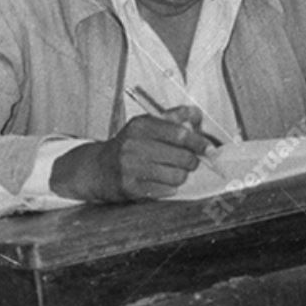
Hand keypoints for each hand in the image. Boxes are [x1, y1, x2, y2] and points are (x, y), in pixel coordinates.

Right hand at [50, 107, 215, 201]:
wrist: (98, 168)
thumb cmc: (129, 145)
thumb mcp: (147, 124)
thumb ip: (173, 117)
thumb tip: (196, 114)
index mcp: (141, 125)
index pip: (180, 133)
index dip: (198, 142)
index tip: (207, 147)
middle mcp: (134, 145)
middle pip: (182, 156)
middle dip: (193, 161)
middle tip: (192, 162)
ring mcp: (131, 167)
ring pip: (176, 175)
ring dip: (182, 175)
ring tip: (177, 172)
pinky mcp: (130, 188)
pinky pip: (165, 190)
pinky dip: (171, 187)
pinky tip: (165, 182)